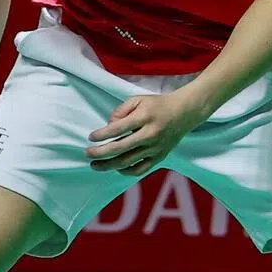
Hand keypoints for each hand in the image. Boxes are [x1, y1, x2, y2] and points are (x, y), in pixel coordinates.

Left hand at [86, 92, 203, 176]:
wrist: (184, 113)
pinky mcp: (159, 157)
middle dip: (101, 153)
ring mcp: (155, 148)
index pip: (118, 128)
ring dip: (109, 165)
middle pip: (120, 148)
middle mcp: (150, 134)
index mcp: (144, 118)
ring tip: (95, 165)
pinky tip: (116, 168)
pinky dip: (126, 171)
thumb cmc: (157, 105)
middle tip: (87, 154)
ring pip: (128, 161)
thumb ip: (121, 110)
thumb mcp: (138, 100)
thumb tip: (108, 125)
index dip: (102, 134)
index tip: (90, 138)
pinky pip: (140, 169)